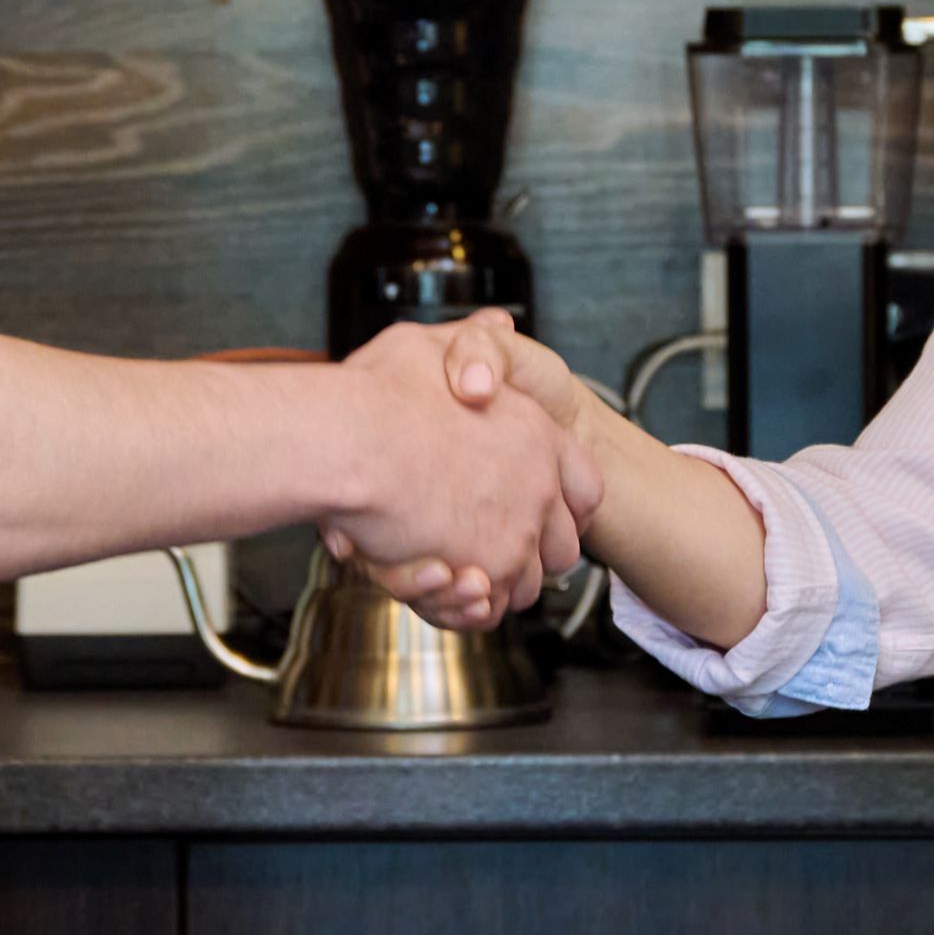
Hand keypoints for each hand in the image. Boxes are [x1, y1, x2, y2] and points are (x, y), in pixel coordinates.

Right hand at [312, 322, 599, 630]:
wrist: (350, 442)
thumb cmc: (378, 393)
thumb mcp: (430, 346)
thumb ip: (471, 344)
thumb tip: (495, 325)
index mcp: (539, 433)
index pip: (583, 488)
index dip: (561, 504)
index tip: (532, 509)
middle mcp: (539, 487)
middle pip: (558, 547)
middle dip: (527, 554)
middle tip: (482, 548)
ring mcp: (517, 533)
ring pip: (521, 584)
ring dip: (488, 584)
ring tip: (446, 568)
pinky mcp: (485, 573)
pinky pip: (485, 609)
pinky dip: (460, 606)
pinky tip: (429, 578)